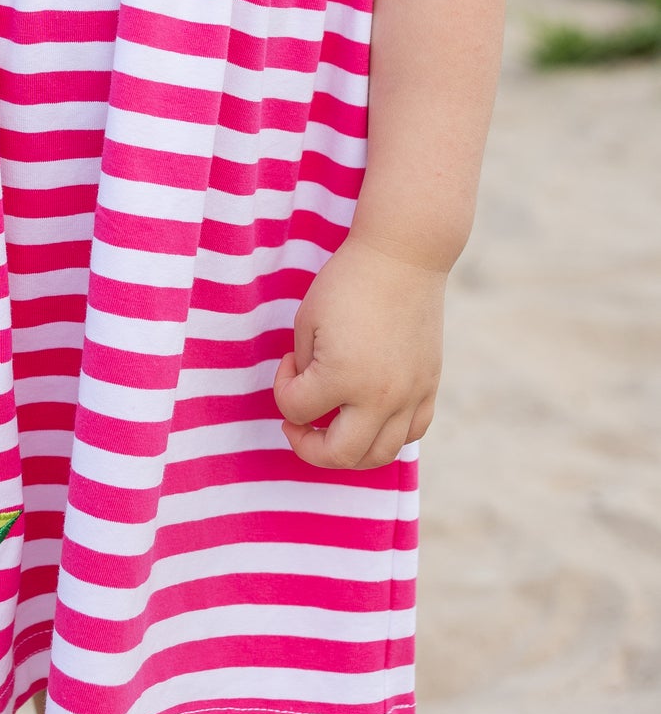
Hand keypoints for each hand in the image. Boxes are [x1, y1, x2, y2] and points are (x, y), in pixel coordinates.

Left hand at [272, 233, 445, 469]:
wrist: (403, 257)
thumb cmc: (347, 282)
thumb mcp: (308, 321)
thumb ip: (307, 369)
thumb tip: (312, 399)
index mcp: (342, 377)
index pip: (297, 410)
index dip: (283, 387)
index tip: (291, 360)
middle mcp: (380, 397)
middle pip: (339, 456)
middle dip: (308, 446)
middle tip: (298, 423)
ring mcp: (410, 396)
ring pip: (379, 456)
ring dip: (350, 452)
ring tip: (333, 430)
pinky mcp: (429, 387)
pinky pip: (411, 433)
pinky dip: (387, 436)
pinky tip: (370, 417)